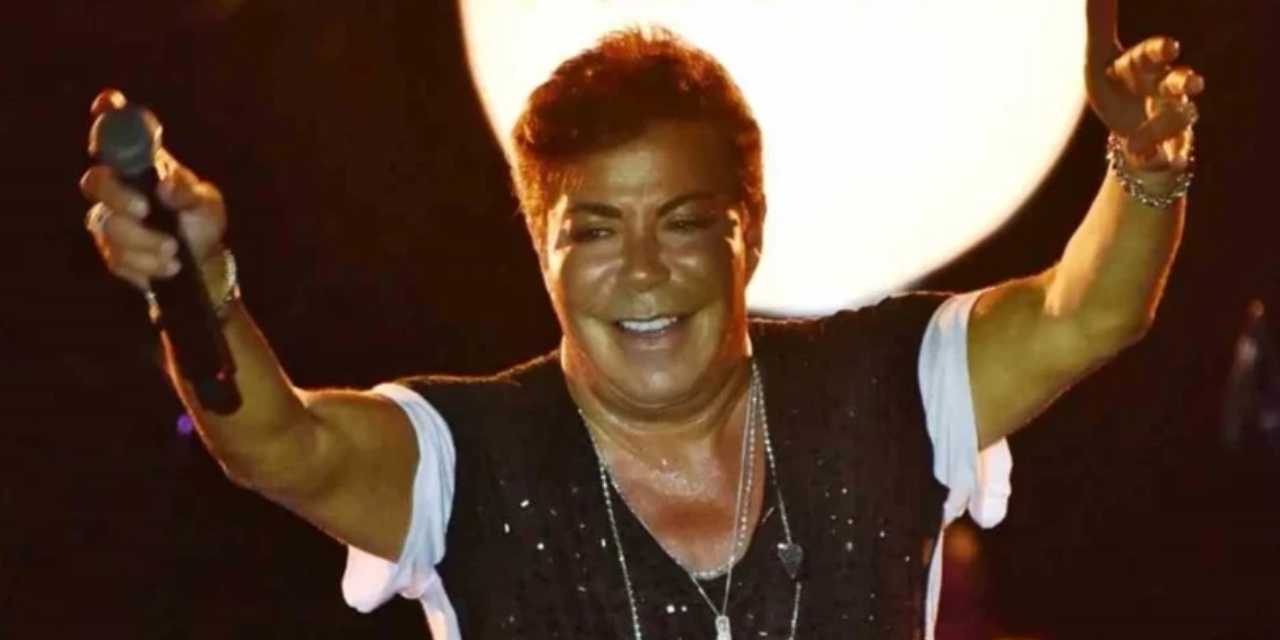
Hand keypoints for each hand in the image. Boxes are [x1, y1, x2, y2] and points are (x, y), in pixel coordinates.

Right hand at [80, 89, 227, 291]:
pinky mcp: (111, 250)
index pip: (118, 133)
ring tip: (174, 251)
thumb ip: (188, 193)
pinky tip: (169, 267)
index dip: (109, 115)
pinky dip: (145, 264)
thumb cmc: (201, 221)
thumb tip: (165, 186)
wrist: (202, 263)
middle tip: (145, 210)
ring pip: (106, 224)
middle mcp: (119, 186)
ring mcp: (109, 217)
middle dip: (118, 196)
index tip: (108, 103)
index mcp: (143, 165)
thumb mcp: (206, 205)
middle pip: (95, 181)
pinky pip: (115, 256)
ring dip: (142, 240)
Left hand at [1085, 0, 1202, 171]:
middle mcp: (1166, 91)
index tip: (1169, 47)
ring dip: (1160, 127)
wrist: (1135, 144)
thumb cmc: (1119, 94)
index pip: (1151, 55)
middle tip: (1192, 82)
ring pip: (1181, 118)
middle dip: (1186, 80)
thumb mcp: (1099, 65)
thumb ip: (1099, 28)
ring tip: (1135, 139)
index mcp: (1144, 70)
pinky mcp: (1171, 151)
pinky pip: (1167, 156)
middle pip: (1180, 81)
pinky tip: (1138, 157)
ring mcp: (1173, 120)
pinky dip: (1152, 157)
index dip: (1158, 50)